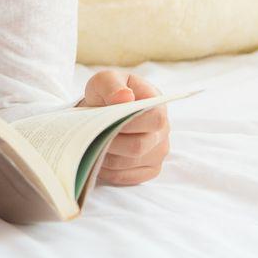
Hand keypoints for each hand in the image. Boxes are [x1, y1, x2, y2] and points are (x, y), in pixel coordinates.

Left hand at [77, 70, 169, 186]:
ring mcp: (158, 151)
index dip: (131, 123)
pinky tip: (100, 156)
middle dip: (112, 142)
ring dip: (107, 156)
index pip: (155, 119)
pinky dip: (108, 170)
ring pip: (131, 163)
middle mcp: (163, 129)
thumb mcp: (104, 80)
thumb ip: (112, 85)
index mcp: (158, 104)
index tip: (107, 119)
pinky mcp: (149, 168)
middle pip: (140, 146)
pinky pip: (127, 177)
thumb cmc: (106, 93)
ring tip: (94, 142)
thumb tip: (125, 97)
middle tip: (94, 134)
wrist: (103, 110)